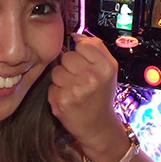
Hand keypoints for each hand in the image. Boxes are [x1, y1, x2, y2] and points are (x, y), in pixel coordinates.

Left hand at [48, 34, 124, 157]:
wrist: (98, 126)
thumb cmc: (101, 94)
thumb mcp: (108, 68)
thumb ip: (96, 47)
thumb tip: (76, 36)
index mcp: (106, 67)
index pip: (82, 45)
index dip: (82, 54)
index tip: (86, 65)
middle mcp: (91, 78)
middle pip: (67, 56)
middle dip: (71, 67)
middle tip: (80, 80)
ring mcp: (75, 90)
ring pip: (56, 70)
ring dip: (62, 79)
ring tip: (74, 89)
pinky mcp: (61, 101)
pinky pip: (51, 86)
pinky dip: (57, 92)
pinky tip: (68, 99)